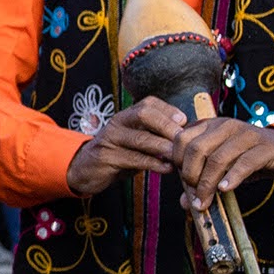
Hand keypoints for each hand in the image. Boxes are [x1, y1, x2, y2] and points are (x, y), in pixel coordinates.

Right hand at [66, 98, 187, 196]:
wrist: (85, 169)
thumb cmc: (119, 154)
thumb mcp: (136, 141)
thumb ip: (156, 136)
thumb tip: (188, 136)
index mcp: (126, 116)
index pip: (149, 104)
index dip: (168, 110)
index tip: (185, 122)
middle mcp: (117, 123)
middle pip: (144, 115)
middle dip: (167, 126)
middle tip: (184, 139)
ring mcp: (110, 139)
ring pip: (139, 139)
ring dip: (162, 147)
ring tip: (178, 156)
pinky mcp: (106, 158)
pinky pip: (133, 159)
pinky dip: (153, 164)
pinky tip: (166, 168)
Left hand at [175, 116, 273, 210]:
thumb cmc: (248, 159)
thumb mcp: (222, 169)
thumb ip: (202, 181)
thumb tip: (186, 203)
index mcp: (210, 126)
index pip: (182, 139)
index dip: (177, 162)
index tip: (183, 183)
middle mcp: (226, 126)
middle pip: (197, 149)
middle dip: (191, 175)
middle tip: (194, 195)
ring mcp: (247, 135)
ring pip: (218, 158)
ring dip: (208, 184)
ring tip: (205, 201)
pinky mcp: (266, 148)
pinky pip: (244, 163)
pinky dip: (232, 178)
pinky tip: (225, 190)